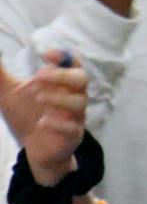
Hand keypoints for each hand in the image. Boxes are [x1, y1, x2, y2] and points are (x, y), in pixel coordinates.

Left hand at [0, 51, 89, 187]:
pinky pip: (72, 128)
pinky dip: (58, 124)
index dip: (64, 56)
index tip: (46, 54)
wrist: (33, 149)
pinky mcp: (72, 136)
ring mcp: (75, 116)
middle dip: (62, 75)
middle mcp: (72, 96)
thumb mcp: (8, 93)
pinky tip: (42, 122)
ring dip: (60, 97)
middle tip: (39, 76)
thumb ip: (1, 75)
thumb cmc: (26, 115)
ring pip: (79, 102)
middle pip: (81, 79)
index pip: (72, 63)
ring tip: (38, 97)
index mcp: (61, 83)